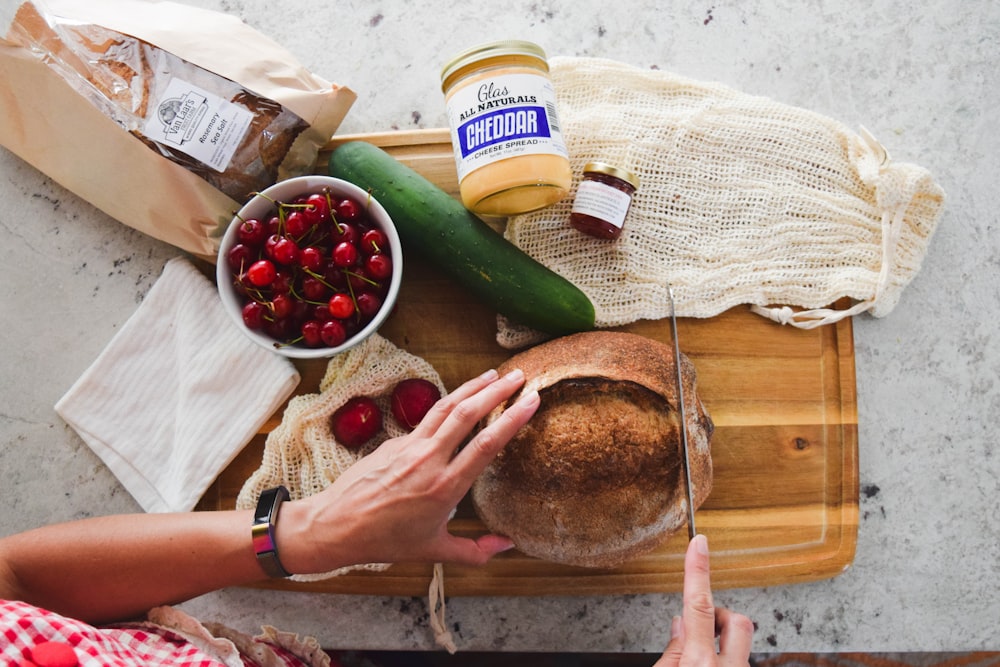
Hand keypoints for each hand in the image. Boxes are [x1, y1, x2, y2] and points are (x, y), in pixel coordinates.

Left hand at [280, 368, 539, 573]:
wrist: (335, 525)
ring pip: (445, 407)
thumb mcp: (434, 551)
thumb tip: (507, 545)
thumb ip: (474, 550)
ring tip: (493, 374)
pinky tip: (458, 401)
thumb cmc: (385, 541)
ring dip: (471, 387)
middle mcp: (428, 460)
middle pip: (467, 413)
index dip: (511, 419)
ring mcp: (409, 446)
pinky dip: (447, 404)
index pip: (486, 444)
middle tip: (518, 376)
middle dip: (496, 390)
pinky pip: (426, 419)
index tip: (531, 400)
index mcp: (444, 487)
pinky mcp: (393, 441)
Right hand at [655, 535, 753, 666]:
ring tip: (697, 665)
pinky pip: (739, 661)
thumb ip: (671, 653)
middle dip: (719, 616)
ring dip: (719, 646)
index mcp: (700, 665)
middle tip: (699, 630)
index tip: (699, 544)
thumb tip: (680, 626)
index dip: (697, 570)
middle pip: (737, 620)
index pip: (699, 606)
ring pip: (740, 644)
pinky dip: (723, 662)